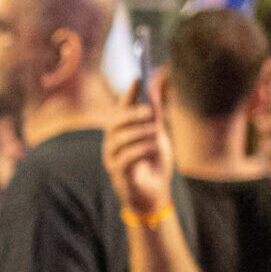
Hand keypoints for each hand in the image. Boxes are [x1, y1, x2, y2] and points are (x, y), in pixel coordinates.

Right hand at [101, 91, 172, 218]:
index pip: (122, 106)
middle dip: (132, 114)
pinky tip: (152, 147)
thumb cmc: (153, 162)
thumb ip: (155, 111)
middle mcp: (112, 142)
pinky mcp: (118, 173)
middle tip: (150, 110)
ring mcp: (112, 158)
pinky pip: (125, 158)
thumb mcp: (158, 133)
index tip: (139, 77)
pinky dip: (140, 149)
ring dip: (140, 132)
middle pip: (115, 122)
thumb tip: (156, 84)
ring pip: (119, 139)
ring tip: (156, 131)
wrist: (155, 193)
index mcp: (122, 130)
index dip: (129, 92)